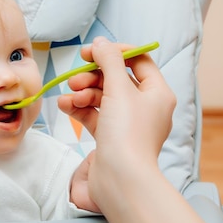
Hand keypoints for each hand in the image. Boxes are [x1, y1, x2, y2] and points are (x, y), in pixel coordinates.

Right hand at [58, 37, 175, 205]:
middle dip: (93, 76)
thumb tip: (100, 42)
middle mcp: (145, 108)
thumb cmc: (127, 133)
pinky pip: (94, 116)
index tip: (90, 52)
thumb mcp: (119, 89)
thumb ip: (108, 61)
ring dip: (83, 92)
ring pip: (102, 98)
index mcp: (157, 93)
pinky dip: (79, 109)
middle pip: (116, 80)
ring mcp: (127, 125)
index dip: (114, 53)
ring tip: (70, 96)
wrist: (120, 180)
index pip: (138, 61)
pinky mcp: (110, 139)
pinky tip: (65, 106)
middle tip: (76, 78)